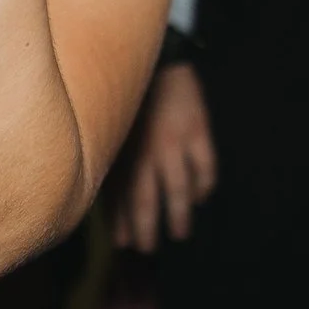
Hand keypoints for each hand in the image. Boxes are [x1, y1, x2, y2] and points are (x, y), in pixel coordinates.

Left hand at [110, 61, 215, 250]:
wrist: (157, 59)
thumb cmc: (130, 99)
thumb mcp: (114, 127)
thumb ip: (109, 156)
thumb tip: (102, 194)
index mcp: (123, 149)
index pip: (122, 196)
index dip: (123, 223)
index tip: (124, 244)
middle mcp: (147, 150)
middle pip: (148, 200)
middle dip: (146, 228)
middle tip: (148, 249)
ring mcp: (174, 141)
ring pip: (179, 189)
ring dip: (179, 214)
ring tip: (179, 233)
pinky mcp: (198, 130)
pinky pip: (205, 167)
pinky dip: (204, 185)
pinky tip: (201, 196)